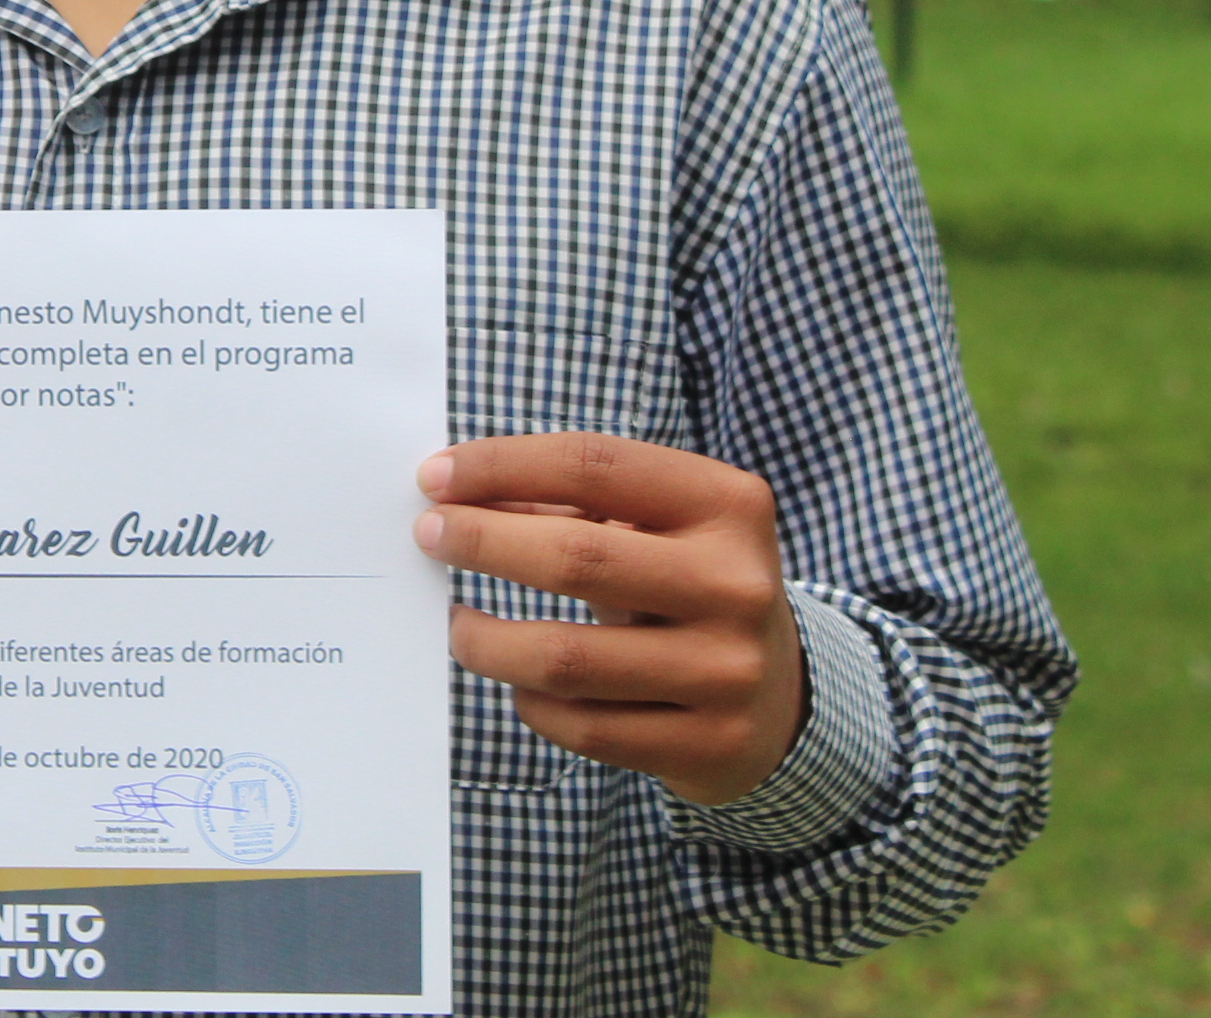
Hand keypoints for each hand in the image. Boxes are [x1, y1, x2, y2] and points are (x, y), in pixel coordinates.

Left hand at [415, 433, 805, 805]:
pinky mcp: (708, 745)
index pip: (594, 466)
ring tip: (458, 624)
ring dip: (487, 639)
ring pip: (567, 659)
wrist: (781, 697)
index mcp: (728, 504)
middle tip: (429, 536)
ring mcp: (727, 671)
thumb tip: (455, 494)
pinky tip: (520, 682)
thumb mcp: (656, 530)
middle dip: (482, 541)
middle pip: (577, 558)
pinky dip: (532, 702)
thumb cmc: (687, 588)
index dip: (503, 465)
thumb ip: (569, 507)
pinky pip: (584, 727)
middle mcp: (737, 584)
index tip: (435, 477)